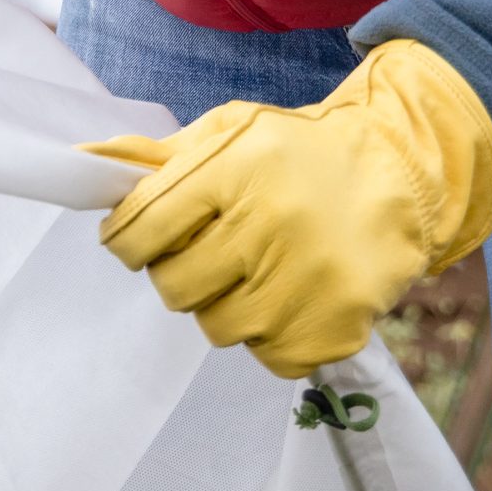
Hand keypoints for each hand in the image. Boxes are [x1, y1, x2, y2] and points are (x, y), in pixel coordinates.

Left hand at [84, 39, 491, 378]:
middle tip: (216, 250)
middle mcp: (273, 222)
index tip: (145, 237)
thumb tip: (87, 161)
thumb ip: (157, 158)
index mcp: (237, 167)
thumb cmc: (299, 155)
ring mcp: (309, 277)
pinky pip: (269, 357)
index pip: (140, 229)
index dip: (130, 240)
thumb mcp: (231, 133)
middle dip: (183, 272)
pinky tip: (296, 294)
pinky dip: (274, 335)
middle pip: (173, 287)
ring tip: (263, 268)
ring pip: (218, 326)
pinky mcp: (337, 322)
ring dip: (229, 304)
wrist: (404, 169)